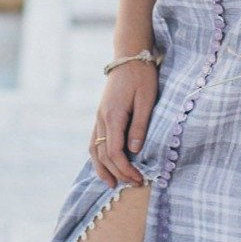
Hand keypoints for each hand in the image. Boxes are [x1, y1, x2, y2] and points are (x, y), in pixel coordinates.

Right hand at [90, 59, 159, 186]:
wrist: (129, 57)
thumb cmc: (142, 77)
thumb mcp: (146, 100)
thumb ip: (139, 126)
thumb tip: (134, 151)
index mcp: (113, 115)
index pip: (115, 151)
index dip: (125, 169)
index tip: (139, 179)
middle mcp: (101, 118)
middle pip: (104, 154)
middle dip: (117, 172)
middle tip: (133, 184)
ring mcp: (98, 117)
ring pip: (94, 149)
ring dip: (102, 168)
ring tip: (112, 184)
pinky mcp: (100, 115)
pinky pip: (95, 140)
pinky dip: (98, 156)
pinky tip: (104, 164)